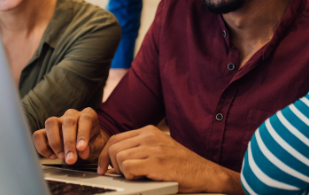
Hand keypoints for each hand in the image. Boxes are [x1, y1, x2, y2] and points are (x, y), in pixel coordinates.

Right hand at [32, 108, 108, 163]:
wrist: (84, 146)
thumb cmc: (92, 143)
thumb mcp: (97, 146)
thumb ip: (91, 147)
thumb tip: (82, 152)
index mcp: (87, 115)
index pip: (85, 119)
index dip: (83, 134)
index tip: (81, 148)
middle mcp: (71, 115)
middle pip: (68, 123)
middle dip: (69, 143)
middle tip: (71, 159)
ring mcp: (57, 120)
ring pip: (50, 123)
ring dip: (55, 142)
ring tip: (61, 157)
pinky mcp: (46, 130)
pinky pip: (38, 134)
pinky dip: (43, 147)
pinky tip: (52, 156)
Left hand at [98, 126, 241, 193]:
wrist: (204, 174)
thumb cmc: (182, 167)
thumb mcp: (159, 151)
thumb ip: (138, 151)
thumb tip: (112, 163)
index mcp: (149, 131)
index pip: (116, 138)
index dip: (105, 155)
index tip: (103, 168)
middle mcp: (149, 135)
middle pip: (113, 146)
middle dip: (109, 164)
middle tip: (118, 175)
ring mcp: (153, 147)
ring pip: (118, 157)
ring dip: (122, 171)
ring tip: (136, 176)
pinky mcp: (156, 161)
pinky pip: (127, 167)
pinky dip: (129, 176)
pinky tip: (141, 178)